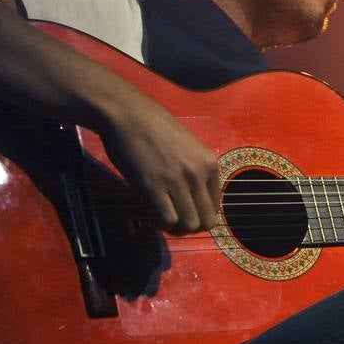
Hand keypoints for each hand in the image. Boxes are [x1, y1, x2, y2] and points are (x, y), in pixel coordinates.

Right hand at [99, 93, 220, 232]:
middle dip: (189, 228)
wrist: (128, 115)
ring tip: (162, 219)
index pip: (215, 207)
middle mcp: (198, 174)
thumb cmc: (154, 127)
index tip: (183, 212)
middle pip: (205, 221)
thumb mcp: (188, 147)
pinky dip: (160, 224)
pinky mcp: (154, 186)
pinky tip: (151, 215)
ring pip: (188, 224)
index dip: (199, 216)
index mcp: (210, 164)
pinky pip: (167, 219)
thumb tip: (194, 198)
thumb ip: (195, 170)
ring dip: (175, 229)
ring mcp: (177, 181)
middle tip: (173, 222)